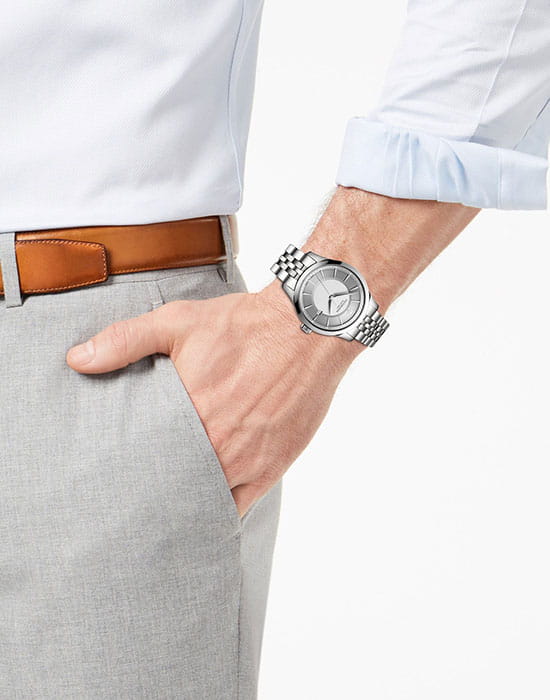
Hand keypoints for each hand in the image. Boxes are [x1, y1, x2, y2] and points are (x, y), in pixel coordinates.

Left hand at [66, 283, 360, 516]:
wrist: (308, 329)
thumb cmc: (243, 325)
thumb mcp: (178, 321)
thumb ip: (125, 340)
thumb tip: (76, 359)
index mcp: (188, 413)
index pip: (145, 462)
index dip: (127, 478)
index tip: (110, 487)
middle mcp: (216, 444)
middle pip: (173, 488)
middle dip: (152, 497)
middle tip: (129, 508)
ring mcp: (246, 460)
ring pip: (204, 502)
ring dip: (184, 507)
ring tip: (160, 517)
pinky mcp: (272, 466)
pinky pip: (240, 505)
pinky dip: (219, 511)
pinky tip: (202, 515)